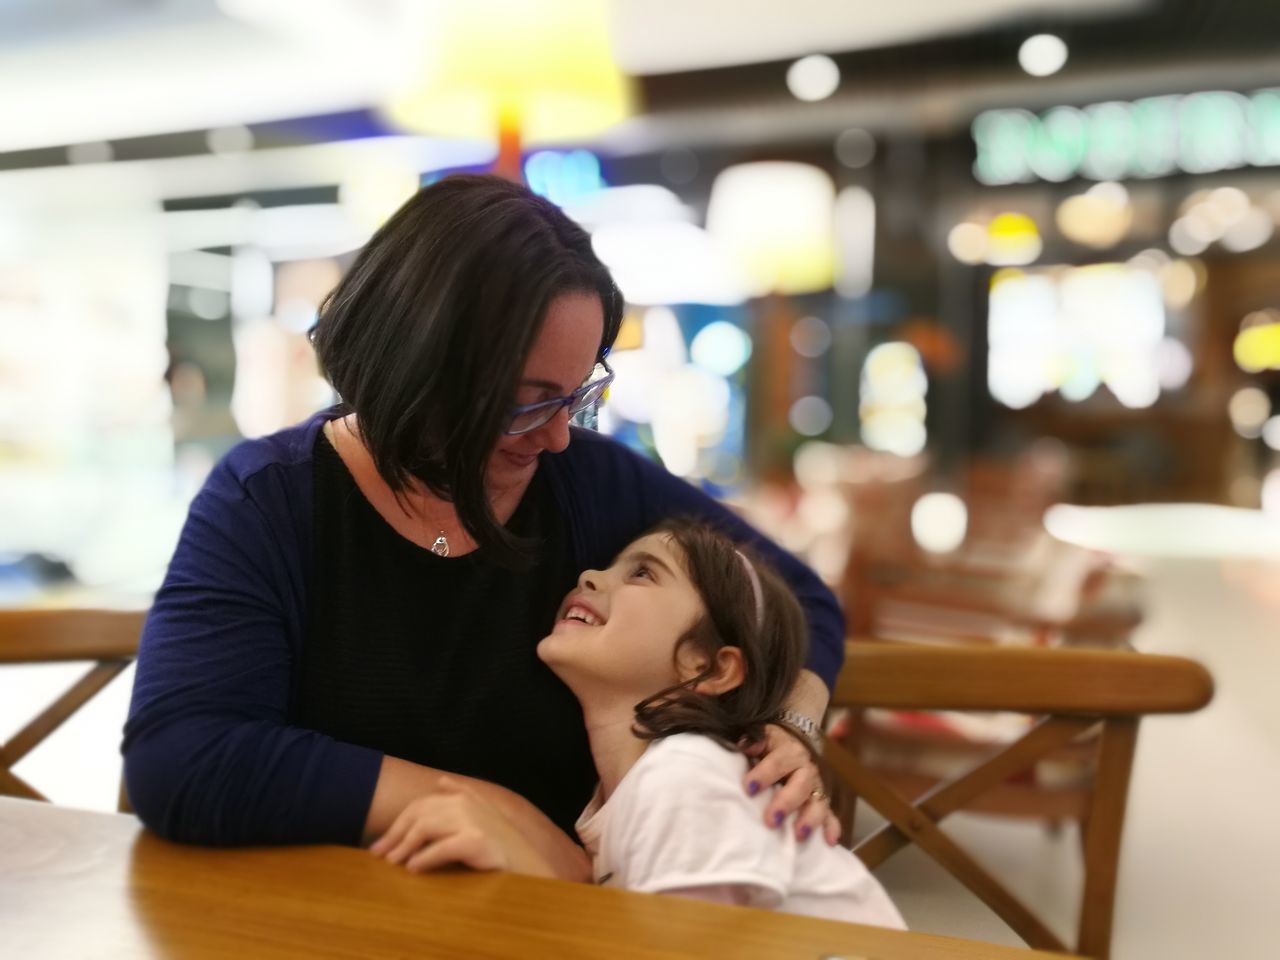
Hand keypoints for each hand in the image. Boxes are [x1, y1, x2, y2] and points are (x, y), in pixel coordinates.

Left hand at [370, 776, 525, 873]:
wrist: (531, 866)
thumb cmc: (501, 846)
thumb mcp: (483, 815)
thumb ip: (462, 796)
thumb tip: (442, 781)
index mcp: (464, 797)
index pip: (420, 805)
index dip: (397, 824)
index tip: (380, 844)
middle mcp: (466, 803)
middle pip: (418, 814)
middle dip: (395, 834)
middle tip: (379, 855)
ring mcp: (472, 820)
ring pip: (425, 827)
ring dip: (404, 846)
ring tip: (393, 863)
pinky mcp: (476, 840)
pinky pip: (441, 848)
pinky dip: (423, 858)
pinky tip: (412, 869)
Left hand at [742, 725, 839, 845]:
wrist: (789, 746)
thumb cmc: (769, 747)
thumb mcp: (760, 737)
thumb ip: (753, 740)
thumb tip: (746, 744)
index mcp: (789, 751)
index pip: (778, 761)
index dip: (765, 774)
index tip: (749, 788)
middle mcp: (806, 769)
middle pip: (801, 784)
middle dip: (787, 802)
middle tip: (771, 820)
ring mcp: (816, 787)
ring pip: (818, 802)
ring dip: (810, 819)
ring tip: (799, 835)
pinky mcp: (821, 803)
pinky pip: (830, 815)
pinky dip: (831, 828)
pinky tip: (830, 842)